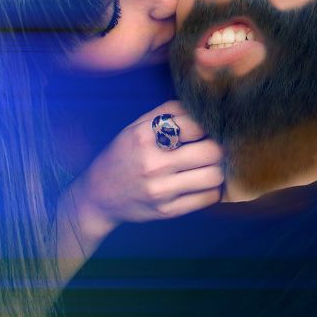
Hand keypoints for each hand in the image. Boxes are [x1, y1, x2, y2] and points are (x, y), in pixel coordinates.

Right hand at [67, 100, 224, 237]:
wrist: (98, 196)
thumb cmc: (121, 155)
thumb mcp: (134, 128)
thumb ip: (166, 113)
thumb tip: (201, 105)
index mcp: (144, 137)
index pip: (196, 124)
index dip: (207, 124)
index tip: (207, 127)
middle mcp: (153, 164)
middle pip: (212, 151)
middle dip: (217, 146)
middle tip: (213, 146)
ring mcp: (161, 190)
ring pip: (215, 176)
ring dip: (218, 169)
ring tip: (210, 164)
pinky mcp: (168, 211)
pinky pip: (208, 198)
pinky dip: (213, 189)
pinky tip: (203, 182)